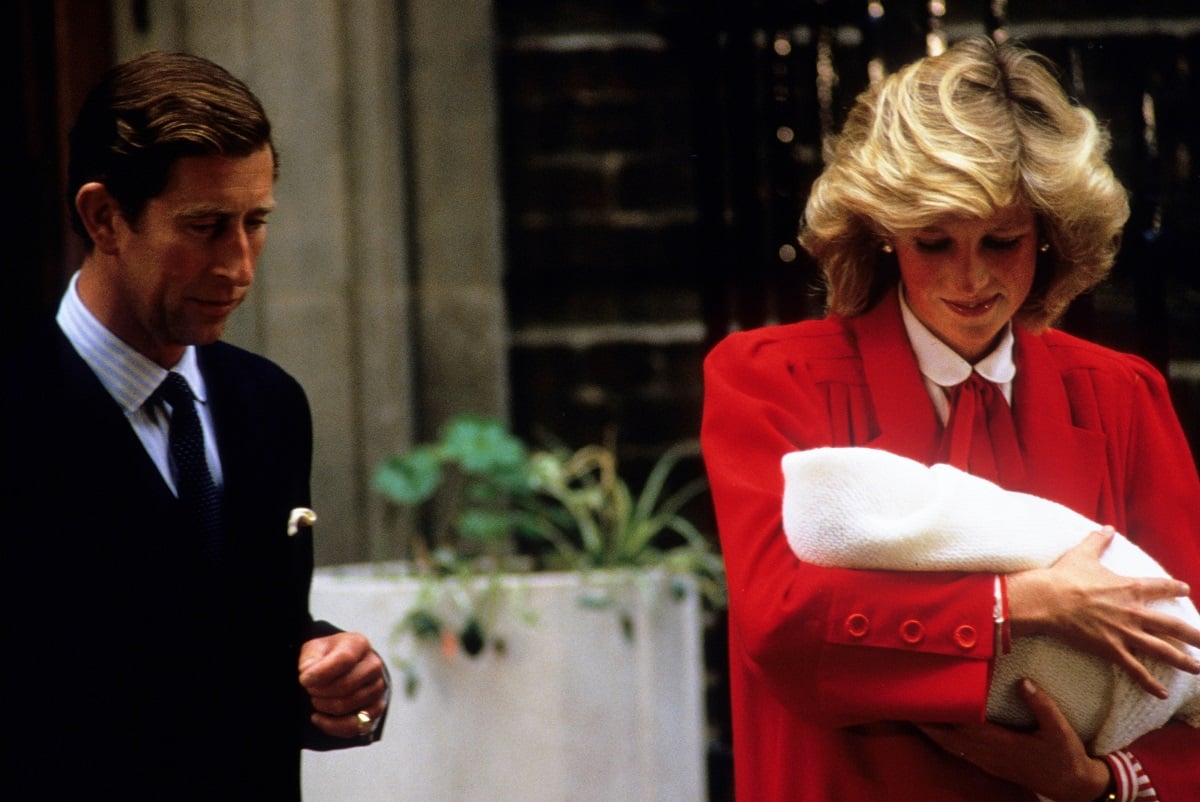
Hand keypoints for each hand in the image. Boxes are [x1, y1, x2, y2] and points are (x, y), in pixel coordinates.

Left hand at [299, 631, 387, 737]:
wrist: (341, 668)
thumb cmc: (326, 657)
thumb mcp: (314, 650)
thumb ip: (309, 661)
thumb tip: (309, 678)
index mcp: (359, 644)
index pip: (345, 659)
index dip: (322, 673)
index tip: (304, 680)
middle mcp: (373, 664)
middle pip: (346, 685)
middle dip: (320, 691)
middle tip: (309, 689)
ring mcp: (377, 687)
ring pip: (347, 705)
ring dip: (324, 706)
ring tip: (315, 699)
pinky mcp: (376, 708)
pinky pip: (354, 725)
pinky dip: (331, 725)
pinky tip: (318, 718)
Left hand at [919, 678, 1109, 801]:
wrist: (1072, 786)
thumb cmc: (1065, 755)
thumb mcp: (1059, 728)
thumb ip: (1041, 704)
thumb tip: (1023, 681)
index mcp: (1001, 744)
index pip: (963, 726)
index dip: (943, 712)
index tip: (925, 697)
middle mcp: (988, 754)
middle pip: (947, 737)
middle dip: (925, 722)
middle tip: (904, 703)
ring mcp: (987, 761)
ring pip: (950, 746)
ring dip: (931, 730)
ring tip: (913, 712)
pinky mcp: (989, 764)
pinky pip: (958, 751)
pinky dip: (943, 739)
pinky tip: (936, 729)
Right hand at [1007, 527, 1199, 696]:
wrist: (1048, 599)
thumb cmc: (1064, 576)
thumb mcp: (1082, 554)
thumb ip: (1098, 541)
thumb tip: (1107, 527)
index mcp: (1129, 587)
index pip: (1161, 587)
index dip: (1175, 588)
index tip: (1186, 589)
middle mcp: (1134, 611)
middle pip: (1173, 625)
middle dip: (1195, 635)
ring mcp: (1125, 632)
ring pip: (1162, 650)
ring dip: (1184, 660)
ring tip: (1199, 668)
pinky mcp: (1112, 649)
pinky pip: (1136, 669)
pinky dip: (1150, 683)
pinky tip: (1163, 693)